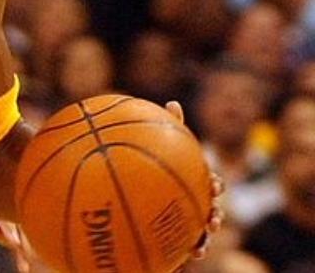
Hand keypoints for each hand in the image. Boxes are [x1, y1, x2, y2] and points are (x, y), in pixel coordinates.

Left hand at [164, 101, 224, 261]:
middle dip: (216, 213)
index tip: (213, 185)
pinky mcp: (180, 237)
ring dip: (206, 236)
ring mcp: (189, 219)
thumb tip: (174, 102)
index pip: (210, 182)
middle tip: (212, 215)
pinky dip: (192, 250)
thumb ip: (169, 128)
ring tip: (202, 239)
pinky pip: (189, 246)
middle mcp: (195, 201)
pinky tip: (190, 254)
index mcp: (194, 182)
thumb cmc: (155, 168)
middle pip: (212, 208)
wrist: (140, 200)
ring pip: (204, 230)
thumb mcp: (160, 149)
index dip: (214, 184)